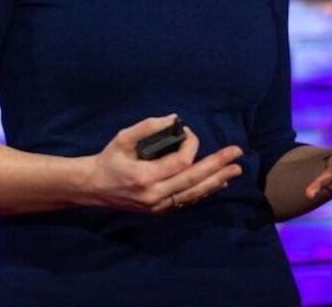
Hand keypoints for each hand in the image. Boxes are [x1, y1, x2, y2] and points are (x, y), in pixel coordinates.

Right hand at [82, 114, 243, 213]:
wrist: (94, 187)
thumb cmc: (108, 159)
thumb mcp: (122, 138)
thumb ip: (147, 127)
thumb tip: (173, 119)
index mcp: (145, 176)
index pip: (180, 162)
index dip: (191, 146)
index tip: (188, 132)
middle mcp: (156, 195)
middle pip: (194, 180)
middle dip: (217, 165)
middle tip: (236, 154)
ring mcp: (159, 206)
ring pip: (195, 194)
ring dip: (216, 180)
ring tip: (235, 169)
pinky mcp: (161, 211)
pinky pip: (188, 201)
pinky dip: (204, 190)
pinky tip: (217, 182)